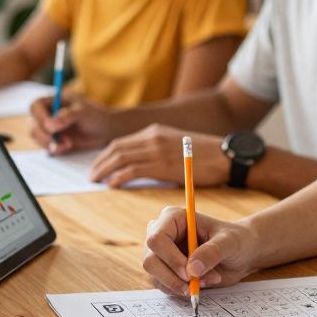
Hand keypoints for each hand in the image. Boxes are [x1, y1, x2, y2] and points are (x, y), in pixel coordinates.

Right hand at [28, 94, 115, 153]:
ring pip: (37, 137)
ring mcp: (49, 128)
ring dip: (49, 143)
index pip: (35, 107)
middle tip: (58, 142)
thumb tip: (51, 125)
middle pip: (33, 124)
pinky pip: (45, 146)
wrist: (106, 132)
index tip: (51, 127)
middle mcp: (48, 114)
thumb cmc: (96, 117)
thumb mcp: (83, 112)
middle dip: (44, 135)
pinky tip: (68, 147)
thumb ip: (67, 116)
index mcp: (53, 100)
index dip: (40, 117)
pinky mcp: (53, 141)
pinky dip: (54, 149)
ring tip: (68, 144)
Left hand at [89, 126, 227, 187]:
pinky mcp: (162, 164)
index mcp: (154, 131)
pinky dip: (118, 177)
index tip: (98, 166)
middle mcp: (152, 137)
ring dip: (105, 170)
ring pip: (121, 158)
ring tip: (96, 180)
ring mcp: (157, 150)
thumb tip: (140, 164)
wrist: (224, 156)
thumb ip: (157, 150)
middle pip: (116, 148)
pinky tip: (112, 185)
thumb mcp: (175, 146)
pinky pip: (133, 170)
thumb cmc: (204, 156)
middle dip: (100, 162)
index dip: (105, 155)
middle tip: (92, 175)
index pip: (121, 142)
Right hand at [143, 206, 258, 295]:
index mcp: (173, 218)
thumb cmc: (236, 240)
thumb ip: (211, 253)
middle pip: (150, 260)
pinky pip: (163, 286)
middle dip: (173, 277)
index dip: (170, 258)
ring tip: (208, 280)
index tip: (190, 273)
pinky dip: (182, 290)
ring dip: (181, 285)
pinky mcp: (166, 271)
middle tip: (197, 284)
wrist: (241, 254)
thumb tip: (192, 270)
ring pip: (155, 276)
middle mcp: (162, 235)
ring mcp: (162, 254)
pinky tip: (202, 284)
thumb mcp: (229, 243)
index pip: (156, 239)